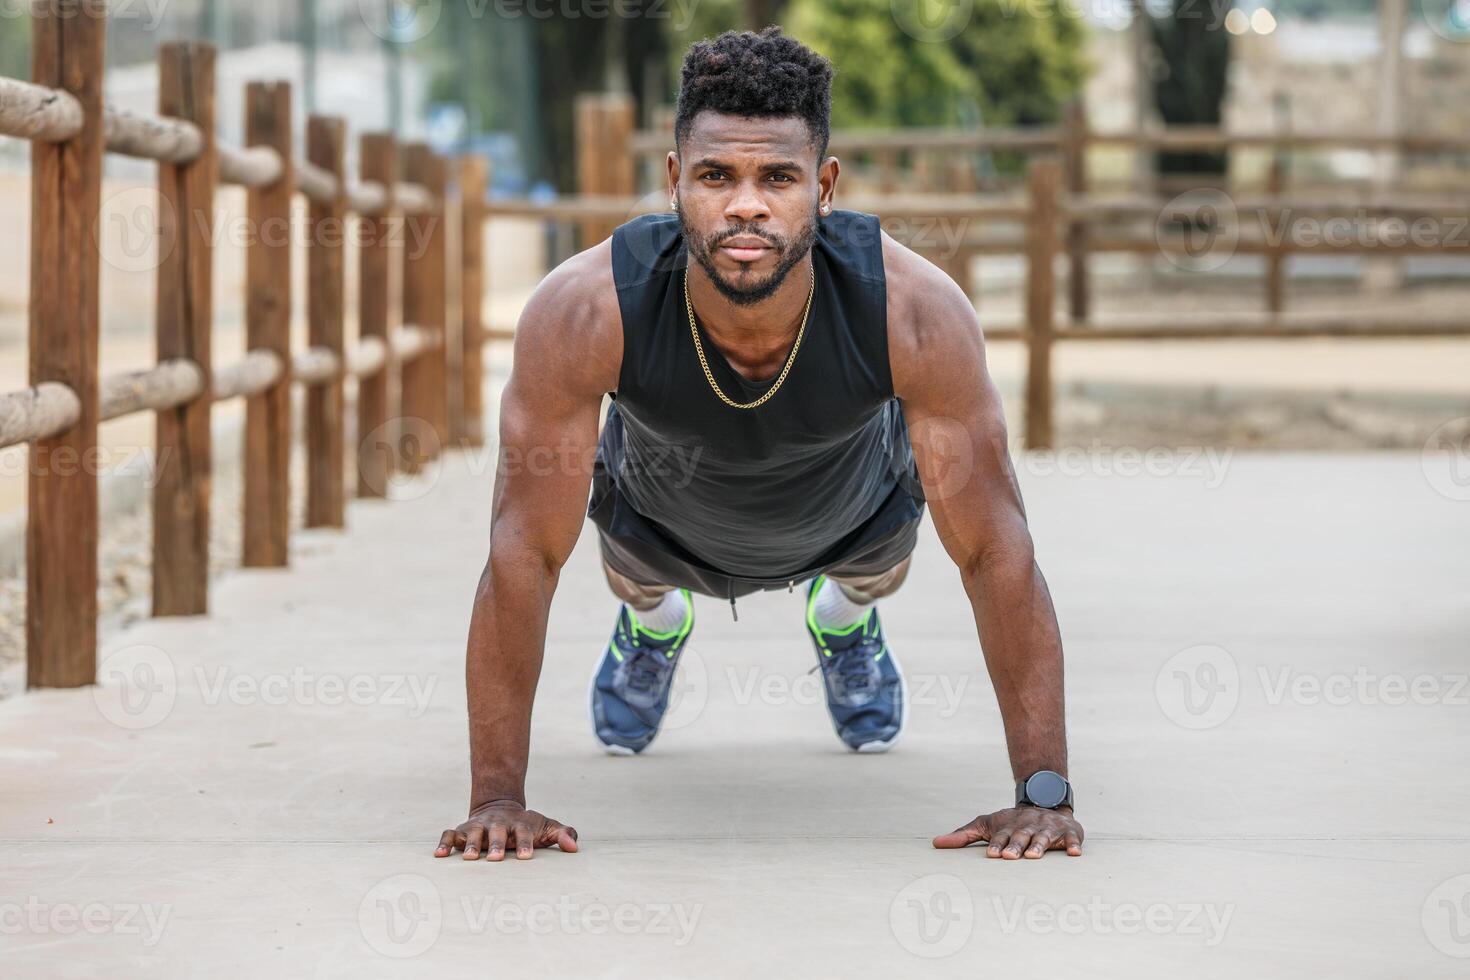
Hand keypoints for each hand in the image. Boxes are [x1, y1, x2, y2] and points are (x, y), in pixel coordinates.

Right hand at [434, 801, 578, 860]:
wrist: (500, 808)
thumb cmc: (527, 826)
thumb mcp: (546, 827)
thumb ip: (563, 834)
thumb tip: (575, 848)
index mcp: (519, 824)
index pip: (524, 832)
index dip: (525, 843)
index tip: (527, 857)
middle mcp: (498, 824)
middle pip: (497, 832)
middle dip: (496, 844)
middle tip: (495, 859)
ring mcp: (479, 826)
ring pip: (473, 833)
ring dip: (471, 845)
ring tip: (469, 858)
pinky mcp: (462, 830)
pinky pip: (450, 834)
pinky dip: (444, 843)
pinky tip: (439, 856)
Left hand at [932, 806, 1082, 858]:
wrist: (1044, 801)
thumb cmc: (1010, 823)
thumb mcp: (987, 825)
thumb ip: (964, 835)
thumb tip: (935, 843)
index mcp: (1009, 827)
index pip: (1001, 836)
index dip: (996, 844)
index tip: (991, 854)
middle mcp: (1028, 826)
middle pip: (1021, 837)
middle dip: (1015, 846)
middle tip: (1010, 857)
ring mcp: (1048, 828)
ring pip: (1044, 837)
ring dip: (1039, 846)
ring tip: (1034, 856)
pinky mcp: (1068, 831)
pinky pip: (1073, 838)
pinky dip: (1074, 844)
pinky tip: (1074, 853)